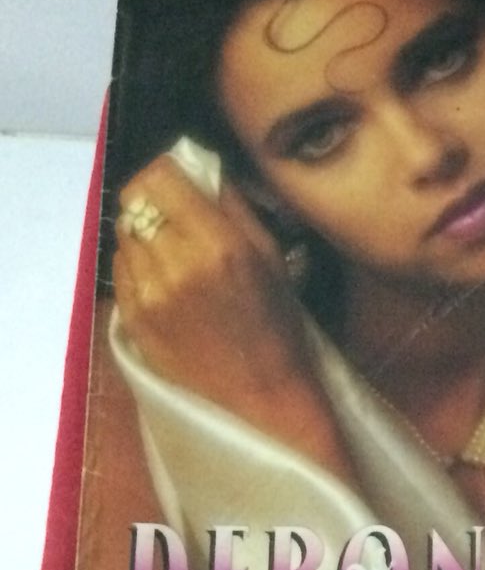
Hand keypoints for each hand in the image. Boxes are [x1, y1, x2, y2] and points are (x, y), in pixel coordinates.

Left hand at [110, 155, 319, 414]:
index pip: (161, 176)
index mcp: (218, 244)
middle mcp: (176, 263)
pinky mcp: (132, 315)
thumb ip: (234, 207)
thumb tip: (203, 170)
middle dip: (154, 199)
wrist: (262, 400)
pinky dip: (139, 264)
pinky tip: (168, 284)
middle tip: (176, 214)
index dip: (169, 172)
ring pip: (123, 230)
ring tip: (175, 254)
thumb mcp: (273, 260)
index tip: (182, 181)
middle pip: (134, 197)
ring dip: (144, 232)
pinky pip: (121, 267)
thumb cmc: (277, 330)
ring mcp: (148, 291)